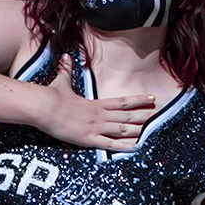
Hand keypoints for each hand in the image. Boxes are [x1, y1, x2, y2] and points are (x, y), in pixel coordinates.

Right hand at [36, 56, 154, 150]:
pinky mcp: (88, 138)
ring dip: (139, 130)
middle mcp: (100, 115)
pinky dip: (124, 147)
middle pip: (127, 116)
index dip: (138, 101)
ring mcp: (95, 127)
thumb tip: (64, 57)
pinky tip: (137, 148)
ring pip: (123, 130)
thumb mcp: (61, 82)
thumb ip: (66, 71)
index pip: (122, 102)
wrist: (43, 106)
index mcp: (96, 104)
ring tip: (153, 132)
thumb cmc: (51, 96)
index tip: (152, 98)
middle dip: (145, 116)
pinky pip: (110, 144)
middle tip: (161, 115)